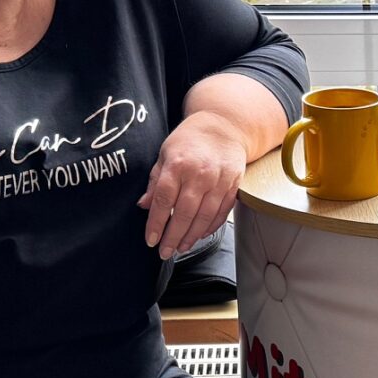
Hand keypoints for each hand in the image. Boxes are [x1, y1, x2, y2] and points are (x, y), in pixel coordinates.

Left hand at [140, 112, 247, 259]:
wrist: (224, 126)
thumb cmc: (189, 140)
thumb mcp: (165, 153)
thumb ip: (155, 180)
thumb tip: (144, 206)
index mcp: (178, 164)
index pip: (163, 199)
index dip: (156, 222)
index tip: (151, 240)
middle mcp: (199, 173)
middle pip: (184, 212)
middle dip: (173, 236)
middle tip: (165, 252)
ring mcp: (219, 180)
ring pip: (204, 217)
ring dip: (191, 236)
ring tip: (181, 248)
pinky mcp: (233, 186)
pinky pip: (221, 212)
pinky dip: (210, 227)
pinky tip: (199, 236)